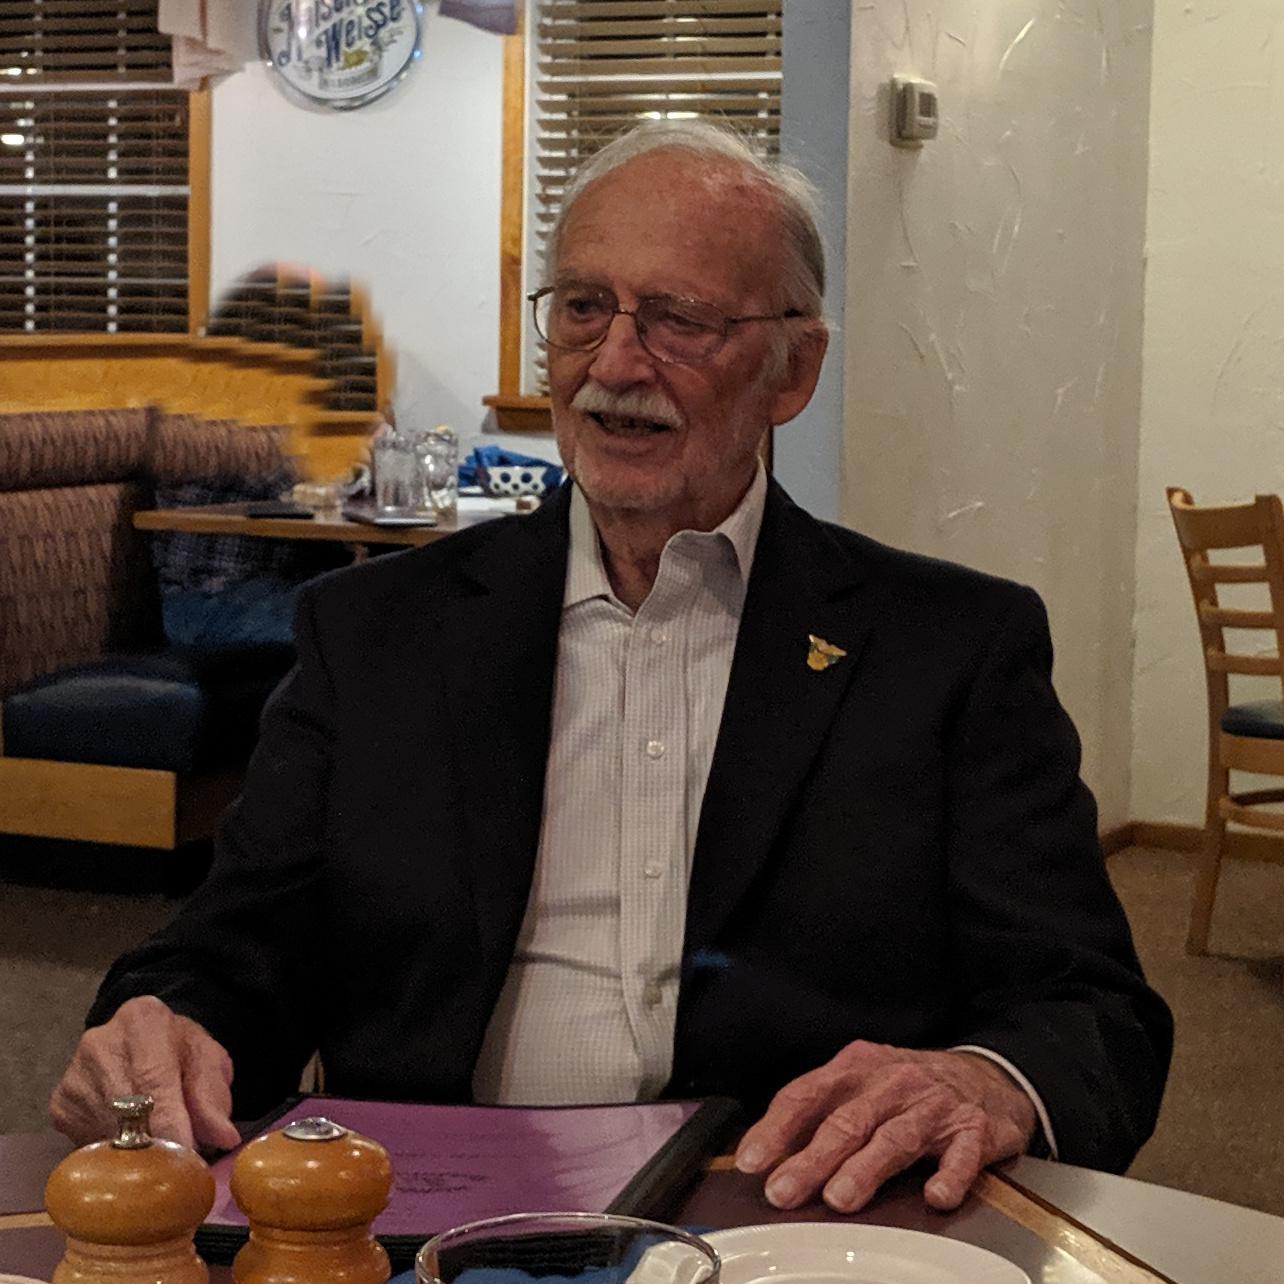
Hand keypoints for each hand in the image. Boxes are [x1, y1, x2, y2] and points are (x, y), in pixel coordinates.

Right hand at [49, 995, 240, 1151]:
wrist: (141, 1039)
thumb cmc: (179, 1051)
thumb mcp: (207, 1060)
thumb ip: (213, 1096)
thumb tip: (223, 1137)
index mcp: (142, 1020)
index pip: (154, 1080)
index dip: (171, 1124)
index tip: (186, 1155)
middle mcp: (100, 1044)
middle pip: (127, 1109)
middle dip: (157, 1144)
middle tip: (180, 1168)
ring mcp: (74, 1077)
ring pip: (107, 1132)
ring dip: (137, 1152)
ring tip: (161, 1155)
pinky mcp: (60, 1107)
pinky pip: (89, 1143)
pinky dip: (116, 1152)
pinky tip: (134, 1144)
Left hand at [734, 1041, 1035, 1212]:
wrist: (986, 1075)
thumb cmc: (909, 1087)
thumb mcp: (861, 1083)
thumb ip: (820, 1112)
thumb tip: (769, 1152)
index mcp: (856, 1067)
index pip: (807, 1094)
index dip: (776, 1128)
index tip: (751, 1161)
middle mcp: (892, 1082)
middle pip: (845, 1121)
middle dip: (811, 1159)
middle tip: (783, 1190)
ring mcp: (933, 1105)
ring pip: (894, 1138)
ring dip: (865, 1169)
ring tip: (839, 1198)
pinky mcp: (973, 1130)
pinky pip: (962, 1155)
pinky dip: (950, 1176)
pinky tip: (935, 1196)